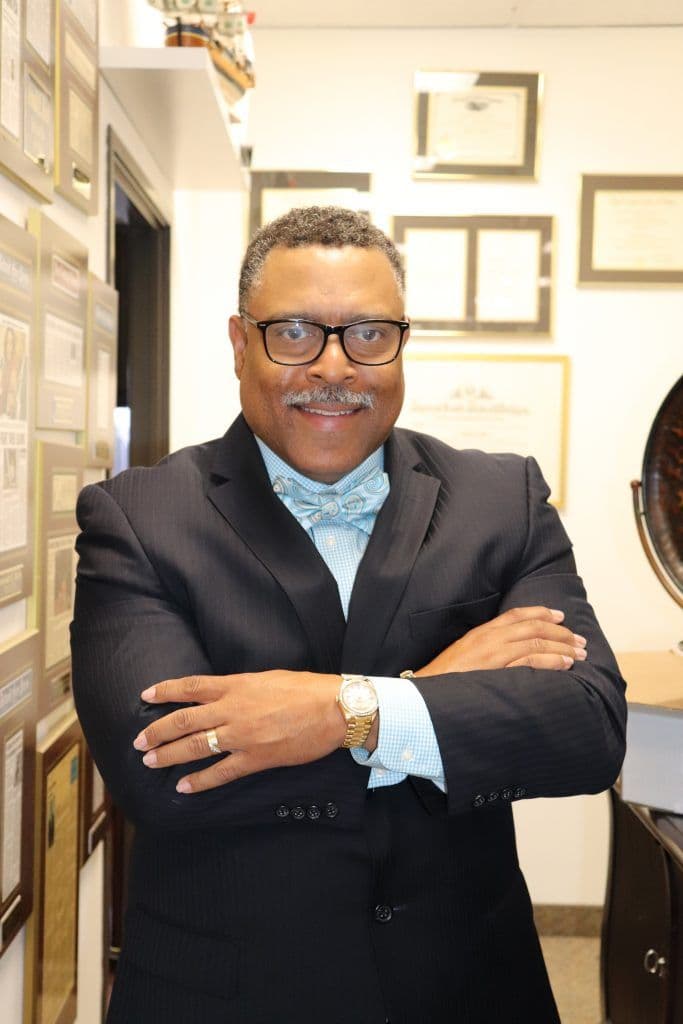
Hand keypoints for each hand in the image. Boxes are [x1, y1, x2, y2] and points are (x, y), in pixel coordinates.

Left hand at [132, 670, 344, 792]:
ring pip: (195, 746)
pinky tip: (184, 787)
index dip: (165, 691)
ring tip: (150, 762)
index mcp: (236, 685)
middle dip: (157, 731)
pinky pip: (221, 772)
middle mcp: (232, 709)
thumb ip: (241, 687)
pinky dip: (199, 781)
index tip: (145, 695)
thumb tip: (222, 693)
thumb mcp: (266, 678)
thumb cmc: (305, 689)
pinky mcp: (256, 758)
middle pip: (184, 720)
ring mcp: (242, 735)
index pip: (191, 687)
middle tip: (139, 741)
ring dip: (169, 755)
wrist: (333, 708)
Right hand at [414, 606, 586, 676]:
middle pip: (533, 627)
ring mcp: (493, 653)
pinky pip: (531, 661)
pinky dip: (552, 661)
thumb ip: (484, 650)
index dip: (541, 613)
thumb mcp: (463, 656)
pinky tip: (565, 665)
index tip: (560, 617)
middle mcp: (489, 638)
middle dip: (560, 632)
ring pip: (537, 643)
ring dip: (562, 647)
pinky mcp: (496, 669)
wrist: (423, 694)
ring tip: (579, 654)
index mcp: (481, 632)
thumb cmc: (443, 680)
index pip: (516, 615)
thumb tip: (508, 654)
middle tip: (579, 640)